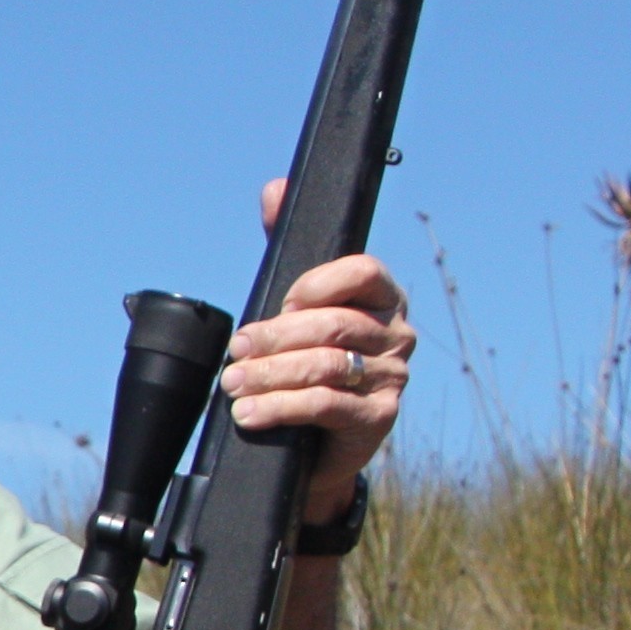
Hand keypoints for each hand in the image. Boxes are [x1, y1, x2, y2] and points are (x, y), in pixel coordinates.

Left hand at [230, 178, 413, 512]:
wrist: (317, 440)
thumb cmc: (307, 360)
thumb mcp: (295, 304)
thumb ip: (288, 247)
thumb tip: (276, 188)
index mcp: (382, 297)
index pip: (365, 271)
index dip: (320, 282)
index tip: (282, 301)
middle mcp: (397, 334)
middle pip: (334, 324)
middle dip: (276, 337)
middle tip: (237, 350)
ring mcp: (392, 377)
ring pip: (327, 365)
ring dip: (271, 374)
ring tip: (234, 383)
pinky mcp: (378, 418)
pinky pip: (327, 405)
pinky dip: (281, 407)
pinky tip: (251, 413)